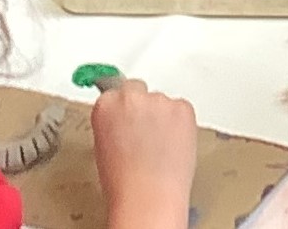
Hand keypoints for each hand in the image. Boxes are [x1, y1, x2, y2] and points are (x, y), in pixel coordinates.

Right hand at [91, 79, 197, 228]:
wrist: (148, 196)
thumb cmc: (124, 183)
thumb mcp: (103, 146)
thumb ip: (113, 123)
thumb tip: (124, 120)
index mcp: (106, 104)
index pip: (115, 93)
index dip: (124, 109)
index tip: (129, 118)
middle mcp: (131, 97)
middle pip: (139, 89)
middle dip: (143, 106)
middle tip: (147, 132)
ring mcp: (159, 100)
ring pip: (163, 101)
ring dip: (163, 117)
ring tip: (161, 147)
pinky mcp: (183, 108)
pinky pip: (182, 109)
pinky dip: (181, 123)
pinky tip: (174, 145)